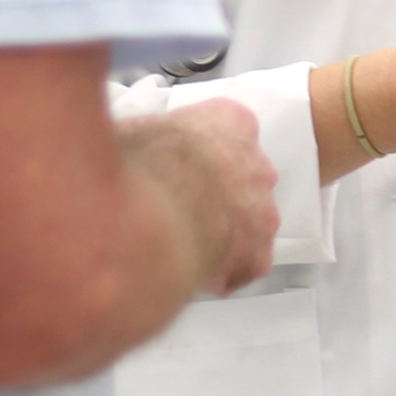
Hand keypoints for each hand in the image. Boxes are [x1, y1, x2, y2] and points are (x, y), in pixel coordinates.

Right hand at [119, 98, 278, 297]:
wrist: (148, 213)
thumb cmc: (137, 168)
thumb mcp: (138, 130)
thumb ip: (152, 138)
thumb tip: (133, 149)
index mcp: (231, 121)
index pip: (229, 131)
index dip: (200, 158)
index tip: (178, 170)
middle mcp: (257, 162)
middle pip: (241, 181)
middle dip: (213, 199)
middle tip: (176, 212)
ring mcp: (262, 209)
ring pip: (247, 225)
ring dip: (220, 237)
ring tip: (180, 247)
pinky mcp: (257, 254)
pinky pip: (244, 268)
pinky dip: (220, 274)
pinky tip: (190, 273)